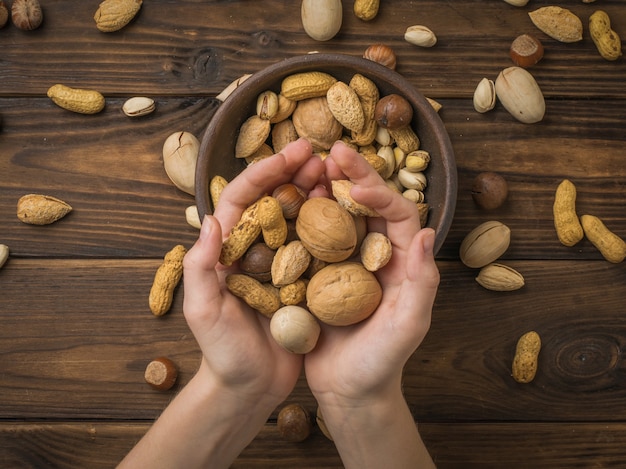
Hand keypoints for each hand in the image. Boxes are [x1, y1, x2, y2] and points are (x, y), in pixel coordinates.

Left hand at [183, 138, 325, 406]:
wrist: (250, 388)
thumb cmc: (222, 353)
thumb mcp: (203, 312)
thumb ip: (201, 268)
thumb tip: (208, 220)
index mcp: (227, 249)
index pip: (243, 197)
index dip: (266, 171)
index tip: (293, 153)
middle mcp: (254, 249)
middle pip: (274, 199)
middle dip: (296, 173)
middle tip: (323, 155)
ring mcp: (280, 264)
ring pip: (299, 218)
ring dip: (317, 193)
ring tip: (340, 174)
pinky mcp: (302, 281)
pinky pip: (318, 247)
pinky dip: (332, 227)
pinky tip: (352, 213)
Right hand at [303, 141, 438, 467]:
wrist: (348, 391)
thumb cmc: (382, 363)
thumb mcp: (407, 327)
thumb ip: (423, 283)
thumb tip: (426, 232)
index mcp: (403, 263)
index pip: (399, 215)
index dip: (380, 194)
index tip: (356, 186)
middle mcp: (377, 255)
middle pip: (368, 205)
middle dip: (353, 175)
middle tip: (333, 150)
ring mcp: (347, 262)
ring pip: (339, 214)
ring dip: (326, 188)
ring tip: (308, 166)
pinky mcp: (321, 273)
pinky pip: (313, 237)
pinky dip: (302, 217)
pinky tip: (286, 201)